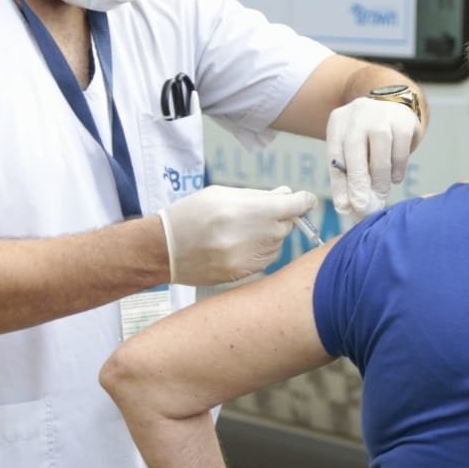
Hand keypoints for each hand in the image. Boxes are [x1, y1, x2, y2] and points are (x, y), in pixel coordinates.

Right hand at [159, 185, 316, 284]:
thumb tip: (286, 193)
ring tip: (240, 231)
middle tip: (258, 213)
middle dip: (280, 217)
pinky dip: (259, 251)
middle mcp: (254, 236)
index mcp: (250, 211)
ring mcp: (250, 258)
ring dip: (269, 235)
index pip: (295, 206)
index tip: (306, 200)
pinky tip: (237, 245)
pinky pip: (265, 260)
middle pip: (286, 225)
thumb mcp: (222, 193)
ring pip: (277, 244)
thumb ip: (258, 195)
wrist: (163, 249)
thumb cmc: (191, 214)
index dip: (303, 200)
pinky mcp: (243, 274)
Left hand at [327, 97, 420, 216]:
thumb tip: (347, 207)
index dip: (339, 183)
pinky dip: (398, 169)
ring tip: (381, 193)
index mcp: (339, 122)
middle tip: (363, 206)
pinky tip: (395, 178)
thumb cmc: (368, 138)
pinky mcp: (403, 120)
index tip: (345, 207)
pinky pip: (401, 149)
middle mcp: (358, 113)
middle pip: (354, 149)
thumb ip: (348, 176)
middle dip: (358, 181)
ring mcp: (382, 114)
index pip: (334, 155)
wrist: (394, 110)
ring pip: (380, 149)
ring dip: (380, 178)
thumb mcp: (352, 149)